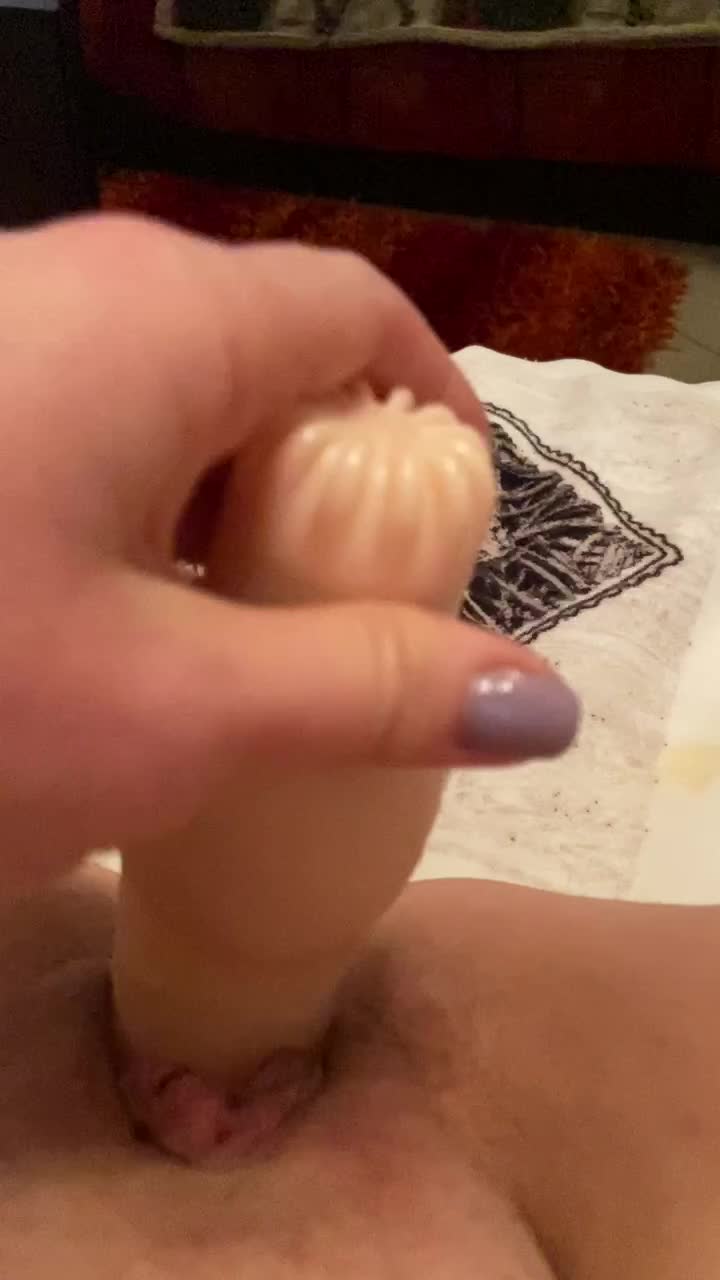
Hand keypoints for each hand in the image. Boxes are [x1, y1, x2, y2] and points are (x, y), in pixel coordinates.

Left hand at [0, 214, 576, 896]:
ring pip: (157, 392)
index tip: (453, 519)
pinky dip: (125, 504)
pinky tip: (98, 611)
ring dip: (221, 500)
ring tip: (231, 629)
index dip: (433, 409)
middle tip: (346, 606)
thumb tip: (542, 698)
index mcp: (153, 320)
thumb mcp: (170, 715)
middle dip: (328, 473)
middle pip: (259, 349)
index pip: (359, 311)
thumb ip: (367, 693)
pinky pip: (68, 419)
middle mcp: (62, 284)